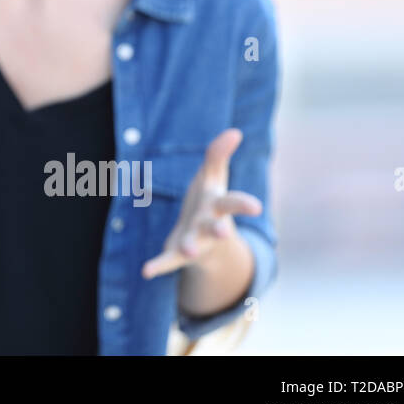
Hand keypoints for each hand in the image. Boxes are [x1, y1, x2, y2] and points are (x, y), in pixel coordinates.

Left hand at [141, 128, 262, 279]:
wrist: (205, 241)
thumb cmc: (208, 202)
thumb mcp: (212, 177)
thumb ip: (218, 155)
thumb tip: (235, 132)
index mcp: (218, 206)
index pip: (233, 203)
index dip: (244, 205)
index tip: (257, 207)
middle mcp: (210, 227)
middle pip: (217, 228)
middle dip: (219, 230)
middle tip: (223, 233)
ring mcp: (195, 242)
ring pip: (194, 245)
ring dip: (191, 247)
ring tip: (188, 249)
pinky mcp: (177, 255)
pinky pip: (168, 261)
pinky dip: (158, 266)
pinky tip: (146, 271)